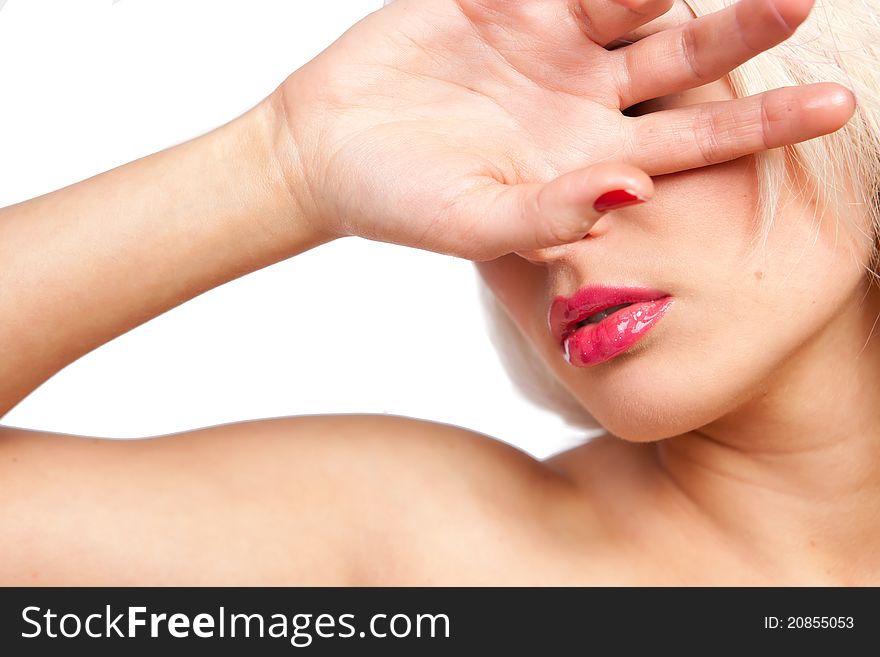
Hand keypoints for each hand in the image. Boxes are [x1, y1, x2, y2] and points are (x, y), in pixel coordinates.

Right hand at [274, 0, 853, 260]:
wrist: (325, 149)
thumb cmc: (398, 202)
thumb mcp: (475, 223)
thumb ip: (551, 215)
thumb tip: (631, 194)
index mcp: (589, 160)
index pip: (697, 142)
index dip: (766, 123)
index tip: (838, 104)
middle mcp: (583, 99)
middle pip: (688, 59)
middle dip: (746, 26)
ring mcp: (548, 43)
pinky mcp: (505, 1)